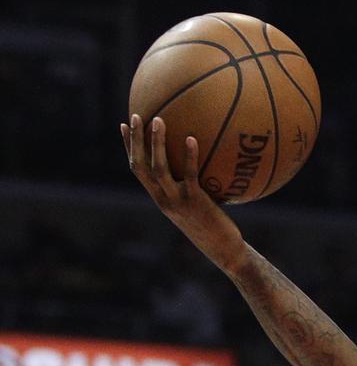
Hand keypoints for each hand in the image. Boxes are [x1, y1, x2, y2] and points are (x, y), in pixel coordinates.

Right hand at [122, 115, 243, 270]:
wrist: (222, 249)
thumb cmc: (214, 225)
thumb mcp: (198, 204)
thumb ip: (193, 184)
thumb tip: (205, 157)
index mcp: (159, 197)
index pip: (137, 169)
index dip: (129, 147)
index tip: (125, 125)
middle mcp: (162, 199)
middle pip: (140, 166)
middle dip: (135, 141)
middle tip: (136, 116)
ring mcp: (176, 201)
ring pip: (158, 169)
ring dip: (156, 144)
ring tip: (158, 120)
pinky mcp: (194, 202)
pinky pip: (189, 175)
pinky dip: (189, 156)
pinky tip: (191, 138)